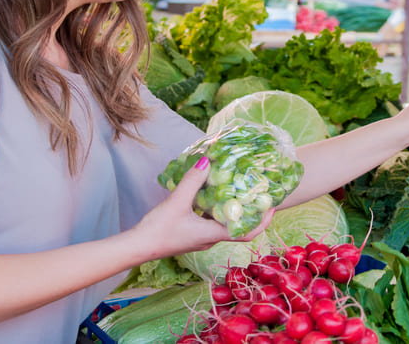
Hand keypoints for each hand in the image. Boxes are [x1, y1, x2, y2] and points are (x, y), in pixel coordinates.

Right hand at [134, 160, 273, 258]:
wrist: (137, 247)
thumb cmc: (159, 229)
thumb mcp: (177, 202)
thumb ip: (193, 181)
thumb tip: (208, 160)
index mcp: (212, 234)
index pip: (246, 232)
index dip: (262, 221)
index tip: (272, 206)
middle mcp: (210, 239)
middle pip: (238, 227)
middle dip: (249, 211)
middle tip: (256, 193)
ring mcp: (200, 238)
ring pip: (223, 223)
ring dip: (232, 209)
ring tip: (236, 189)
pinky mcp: (191, 234)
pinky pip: (210, 221)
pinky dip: (215, 209)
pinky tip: (209, 195)